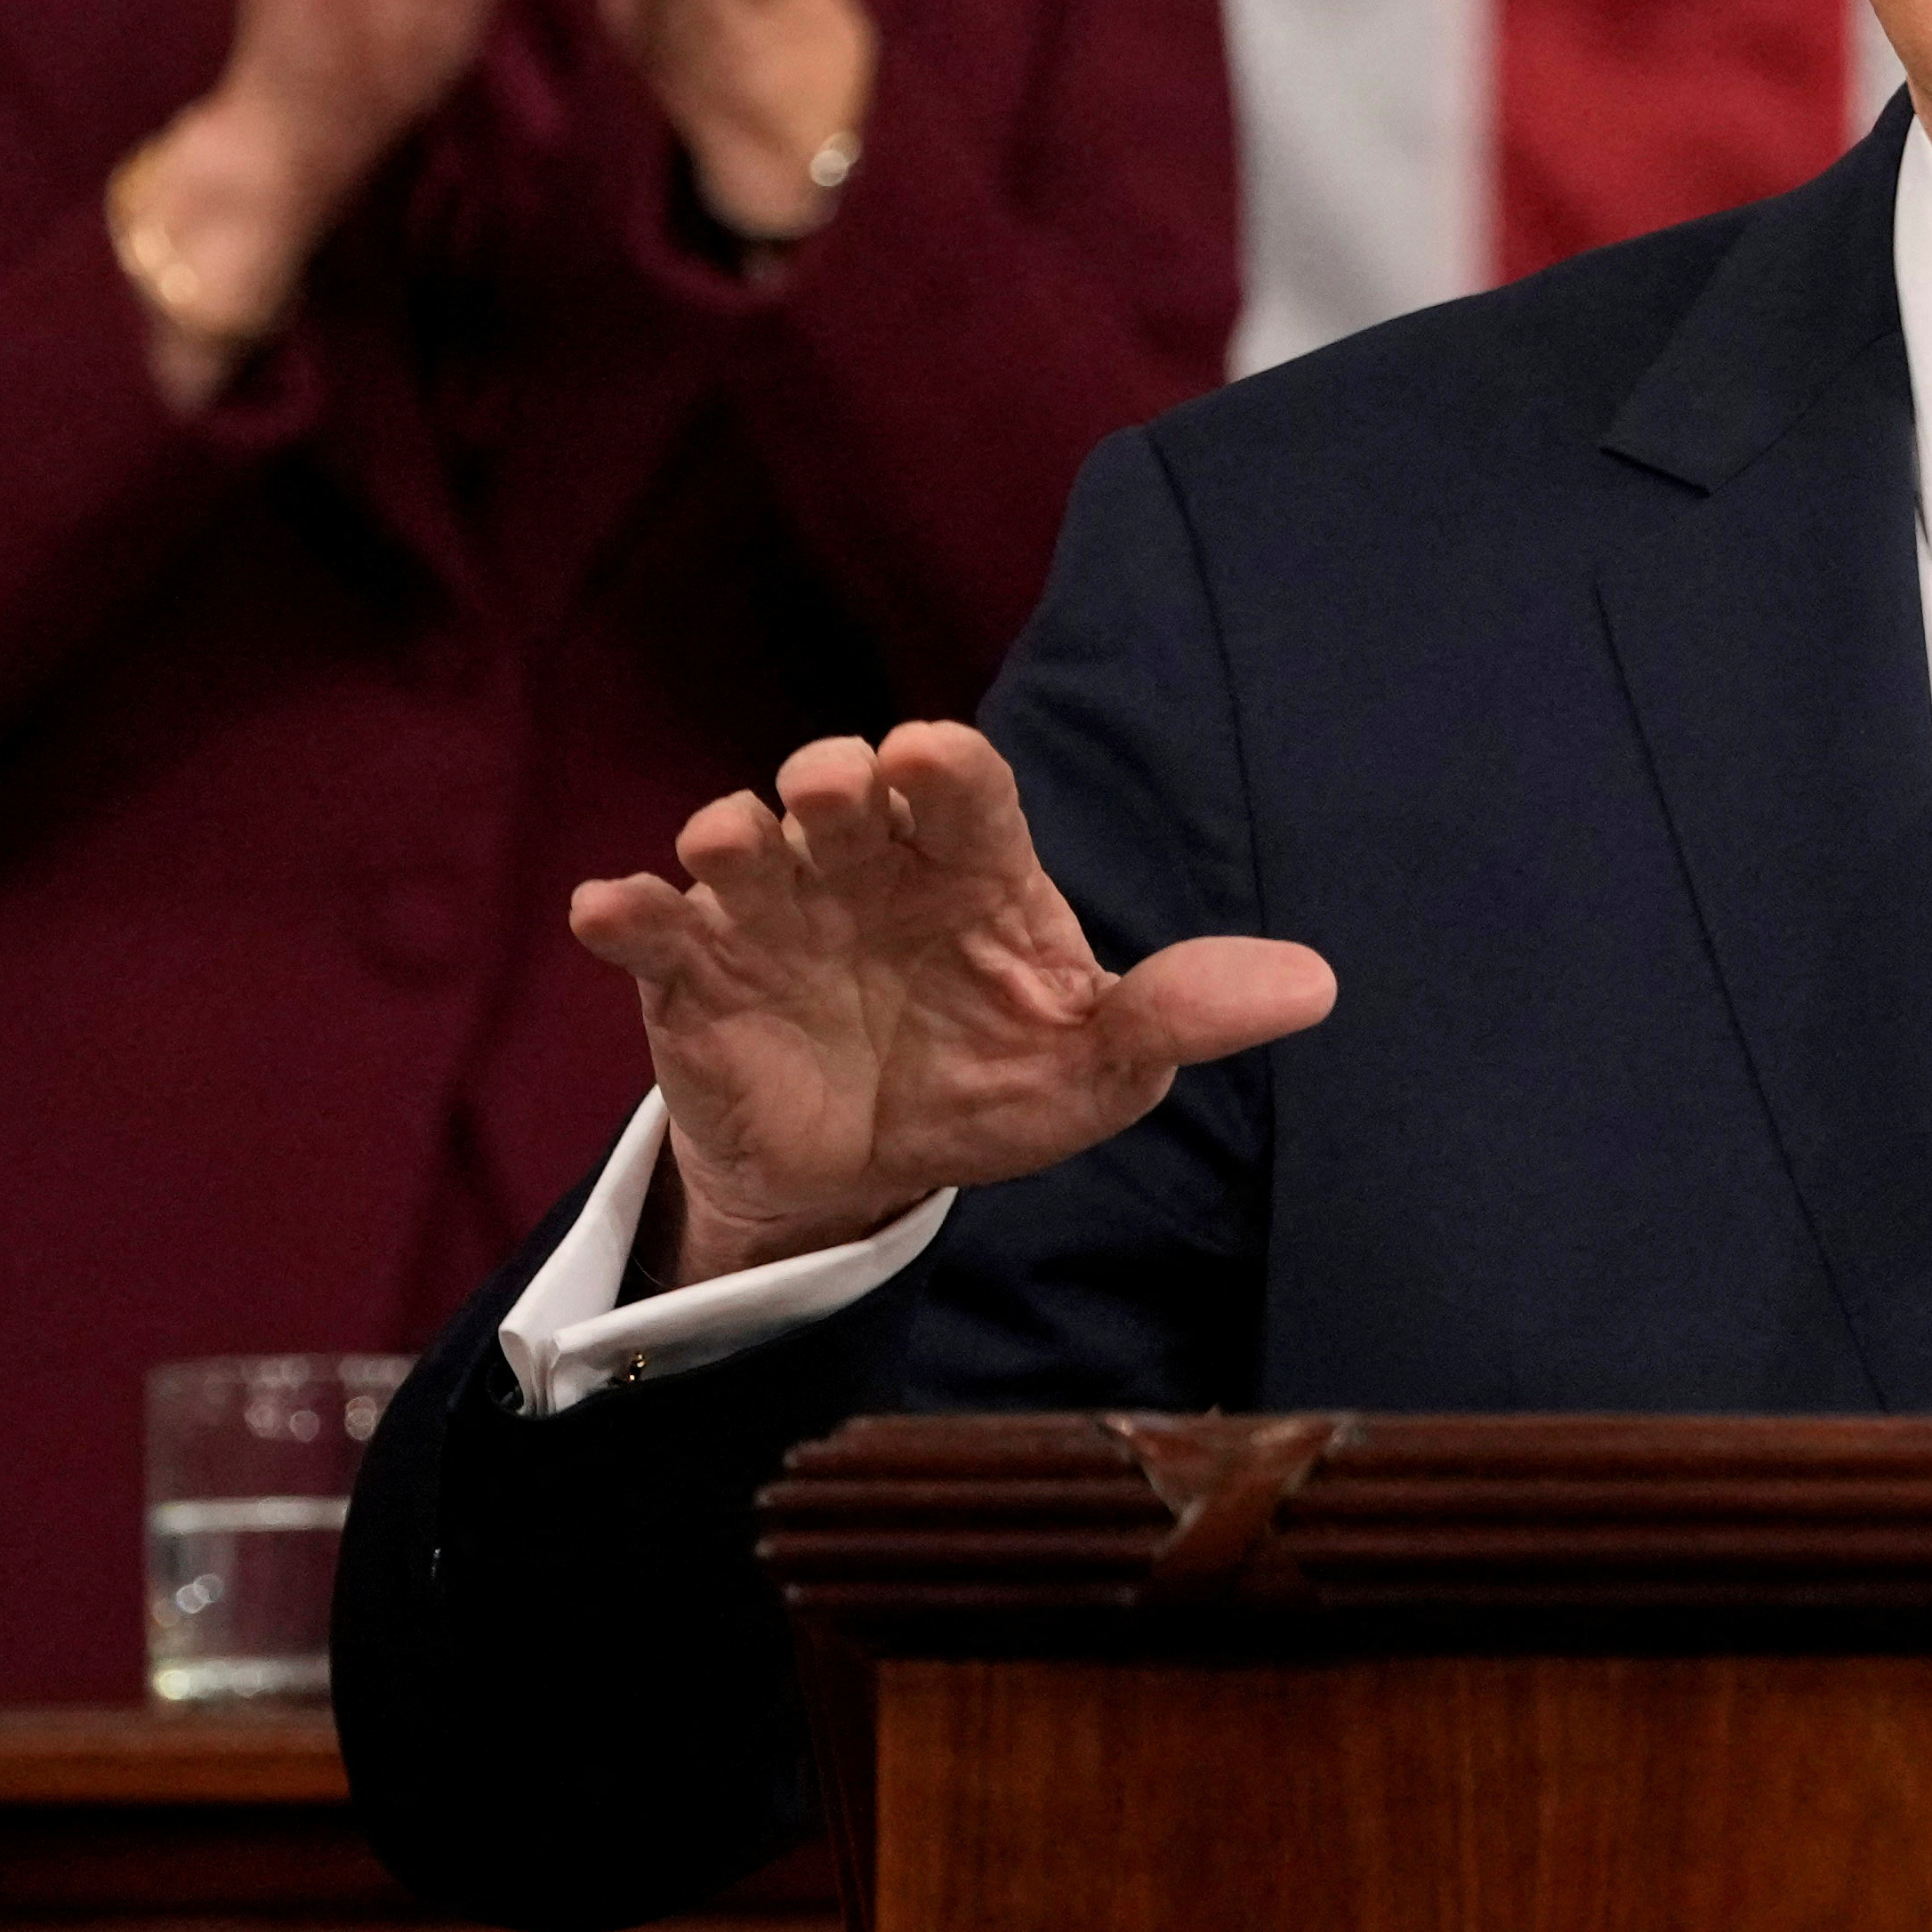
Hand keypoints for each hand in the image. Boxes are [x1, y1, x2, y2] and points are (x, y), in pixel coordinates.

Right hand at [570, 722, 1337, 1287]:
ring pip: (738, 838)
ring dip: (732, 836)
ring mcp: (771, 909)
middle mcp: (864, 863)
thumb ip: (1183, 1015)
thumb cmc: (992, 1082)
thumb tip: (1316, 987)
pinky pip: (649, 925)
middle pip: (841, 786)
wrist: (868, 1171)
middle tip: (837, 800)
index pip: (962, 784)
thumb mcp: (1097, 1067)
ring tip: (733, 852)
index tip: (932, 760)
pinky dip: (628, 911)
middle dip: (834, 780)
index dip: (944, 765)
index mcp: (968, 865)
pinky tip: (616, 913)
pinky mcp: (691, 972)